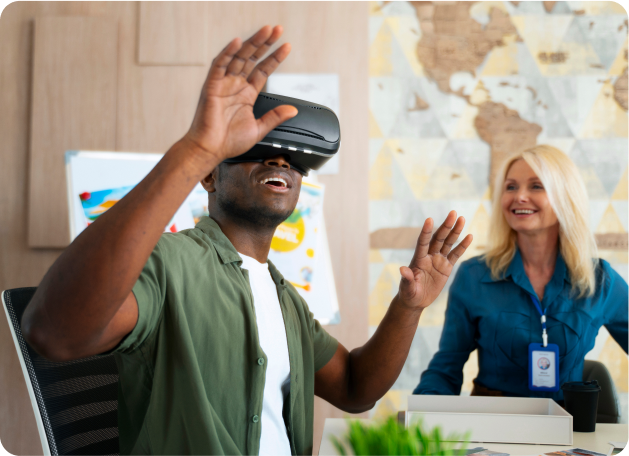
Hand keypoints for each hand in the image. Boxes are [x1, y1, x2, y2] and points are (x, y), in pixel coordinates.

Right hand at [183, 25, 297, 163]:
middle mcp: (235, 85)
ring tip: (265, 31)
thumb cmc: (229, 142)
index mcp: (246, 94)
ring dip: (251, 43)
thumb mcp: (259, 129)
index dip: (274, 58)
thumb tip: (293, 110)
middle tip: (277, 29)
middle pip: (252, 58)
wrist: (210, 150)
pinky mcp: (211, 86)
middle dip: (265, 43)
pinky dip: (228, 53)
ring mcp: (223, 84)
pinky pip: (219, 65)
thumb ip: (274, 117)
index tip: (287, 46)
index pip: (263, 70)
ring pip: (238, 57)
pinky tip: (238, 42)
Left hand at [398, 211, 472, 309]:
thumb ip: (406, 279)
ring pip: (448, 243)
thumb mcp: (407, 288)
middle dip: (446, 226)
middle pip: (438, 238)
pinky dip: (462, 246)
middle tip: (453, 213)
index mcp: (418, 259)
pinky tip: (469, 236)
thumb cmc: (408, 294)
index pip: (422, 242)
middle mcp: (428, 256)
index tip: (429, 219)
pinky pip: (455, 254)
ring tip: (462, 218)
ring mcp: (438, 260)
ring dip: (455, 231)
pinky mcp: (446, 267)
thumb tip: (402, 269)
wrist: (416, 300)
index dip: (425, 232)